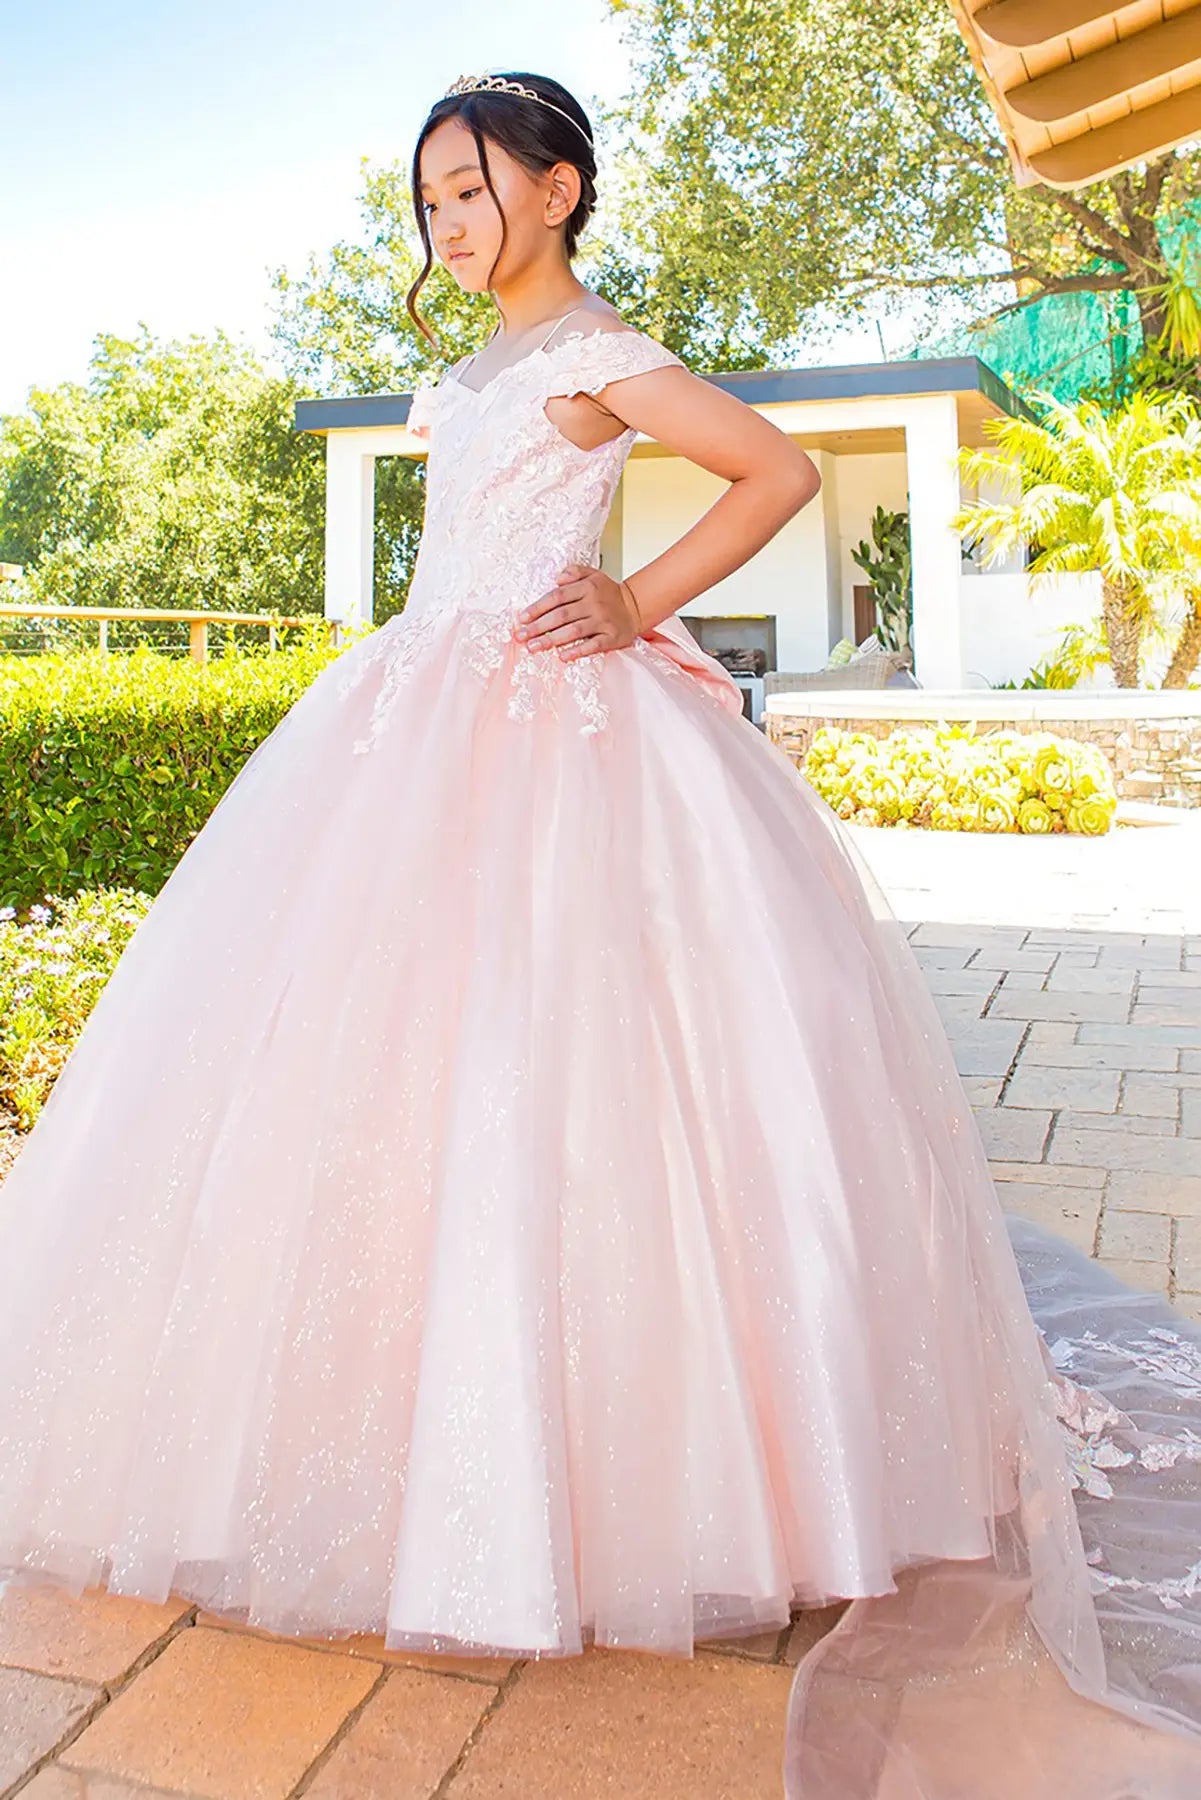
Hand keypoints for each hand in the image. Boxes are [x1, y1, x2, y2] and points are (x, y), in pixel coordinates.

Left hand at [513, 562, 642, 659]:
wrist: (635, 607)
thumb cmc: (608, 593)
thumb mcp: (593, 574)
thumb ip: (574, 572)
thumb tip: (556, 579)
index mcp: (587, 587)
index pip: (557, 597)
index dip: (538, 608)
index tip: (521, 619)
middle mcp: (594, 603)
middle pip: (561, 615)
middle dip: (538, 627)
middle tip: (521, 636)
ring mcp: (603, 621)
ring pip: (574, 631)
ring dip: (552, 640)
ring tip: (534, 647)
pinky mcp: (611, 637)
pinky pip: (593, 645)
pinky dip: (577, 651)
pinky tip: (562, 656)